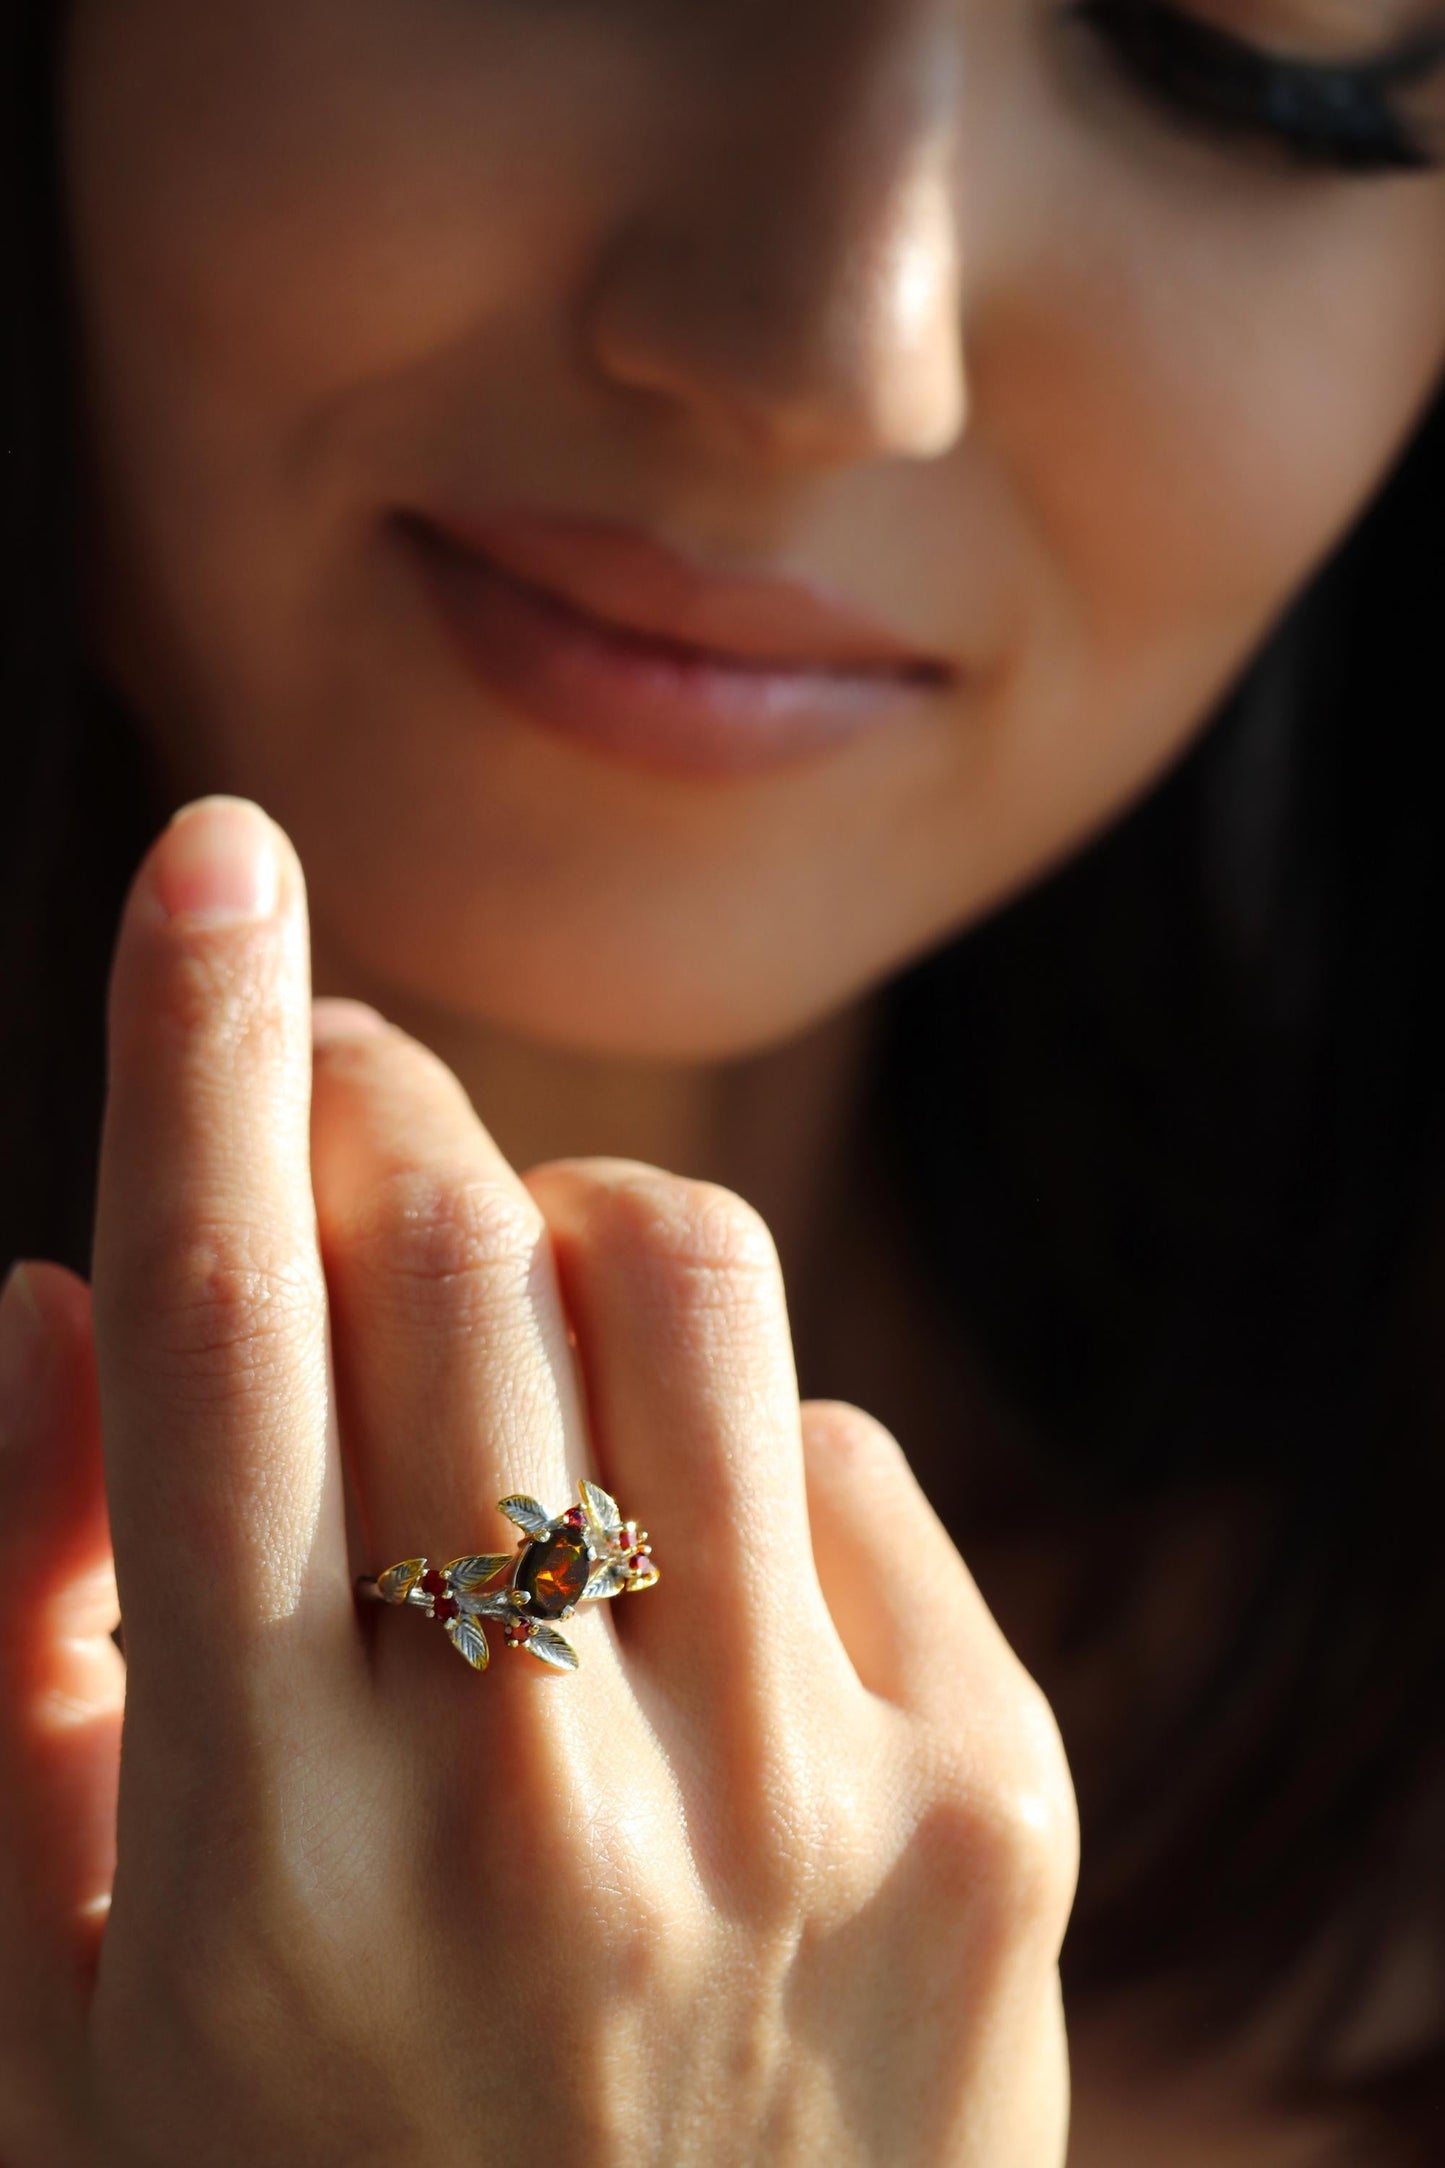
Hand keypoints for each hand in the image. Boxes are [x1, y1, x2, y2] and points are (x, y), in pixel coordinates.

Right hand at [0, 796, 1076, 2165]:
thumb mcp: (62, 2014)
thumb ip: (21, 1643)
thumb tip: (44, 1301)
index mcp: (257, 1847)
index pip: (207, 1329)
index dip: (195, 1045)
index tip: (212, 850)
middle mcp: (537, 1802)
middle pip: (453, 1250)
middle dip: (375, 1092)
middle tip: (341, 1086)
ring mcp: (801, 1804)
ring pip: (680, 1278)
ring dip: (561, 1218)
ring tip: (505, 1309)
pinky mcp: (991, 1814)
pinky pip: (847, 1452)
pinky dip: (737, 1445)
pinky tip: (683, 1579)